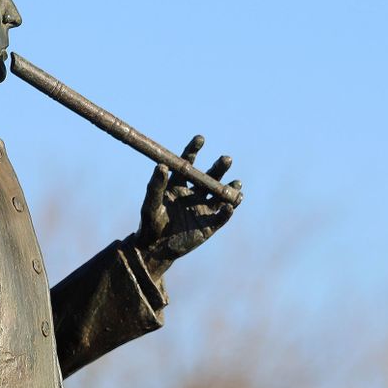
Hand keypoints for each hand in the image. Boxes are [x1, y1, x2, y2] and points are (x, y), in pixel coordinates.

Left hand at [133, 136, 241, 277]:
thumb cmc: (150, 223)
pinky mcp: (209, 226)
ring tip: (236, 182)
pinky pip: (221, 217)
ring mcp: (203, 209)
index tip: (200, 139)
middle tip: (226, 159)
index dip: (194, 150)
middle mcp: (193, 193)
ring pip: (220, 195)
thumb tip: (161, 166)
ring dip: (230, 188)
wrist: (155, 248)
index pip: (188, 163)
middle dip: (219, 168)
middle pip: (209, 177)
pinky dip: (227, 211)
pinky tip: (230, 206)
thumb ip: (155, 186)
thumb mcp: (151, 204)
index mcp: (178, 184)